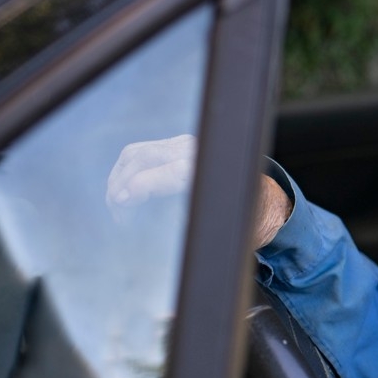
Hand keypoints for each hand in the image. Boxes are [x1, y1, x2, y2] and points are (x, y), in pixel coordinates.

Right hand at [107, 134, 291, 246]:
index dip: (139, 187)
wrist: (258, 195)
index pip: (168, 173)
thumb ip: (190, 227)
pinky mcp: (174, 144)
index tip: (123, 204)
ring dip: (118, 179)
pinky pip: (139, 152)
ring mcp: (183, 144)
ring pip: (135, 154)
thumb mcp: (219, 229)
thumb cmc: (239, 218)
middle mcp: (196, 152)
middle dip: (120, 187)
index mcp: (209, 173)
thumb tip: (157, 234)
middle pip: (141, 159)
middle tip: (119, 217)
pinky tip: (125, 194)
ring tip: (120, 209)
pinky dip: (124, 171)